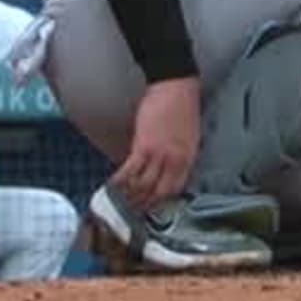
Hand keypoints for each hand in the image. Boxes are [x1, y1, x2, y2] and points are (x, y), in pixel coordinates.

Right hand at [116, 77, 202, 208]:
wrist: (176, 86)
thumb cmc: (183, 107)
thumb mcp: (189, 135)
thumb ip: (178, 154)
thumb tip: (164, 170)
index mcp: (189, 157)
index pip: (176, 188)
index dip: (162, 201)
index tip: (151, 208)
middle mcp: (176, 160)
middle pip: (159, 191)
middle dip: (145, 205)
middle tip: (131, 214)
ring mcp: (160, 154)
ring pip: (144, 185)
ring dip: (130, 197)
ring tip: (118, 206)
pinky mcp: (144, 146)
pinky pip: (130, 171)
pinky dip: (120, 182)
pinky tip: (111, 188)